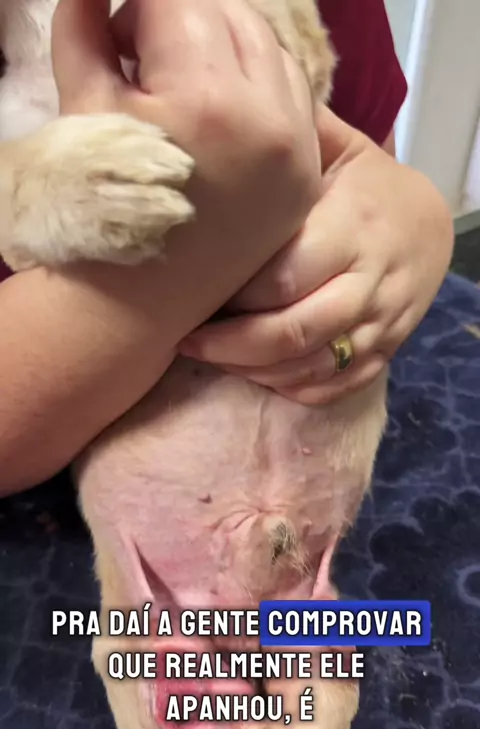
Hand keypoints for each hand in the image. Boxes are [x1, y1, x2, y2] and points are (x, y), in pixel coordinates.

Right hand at [52, 0, 321, 285]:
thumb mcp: (83, 112)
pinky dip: (259, 86)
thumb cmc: (99, 212)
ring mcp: (295, 151)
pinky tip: (222, 115)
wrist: (137, 304)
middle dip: (181, 23)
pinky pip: (294, 98)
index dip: (137, 13)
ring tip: (182, 88)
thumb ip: (85, 29)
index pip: (176, 0)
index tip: (118, 42)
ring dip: (224, 47)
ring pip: (269, 50)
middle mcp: (266, 118)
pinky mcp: (305, 176)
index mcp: (204, 97)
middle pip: (229, 14)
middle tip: (145, 63)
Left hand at [179, 108, 453, 404]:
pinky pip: (332, 388)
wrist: (429, 228)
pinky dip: (289, 388)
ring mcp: (379, 326)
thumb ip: (290, 142)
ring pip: (310, 367)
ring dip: (252, 371)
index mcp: (351, 227)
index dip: (233, 294)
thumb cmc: (367, 187)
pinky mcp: (381, 355)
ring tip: (209, 356)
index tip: (191, 289)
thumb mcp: (339, 151)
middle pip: (293, 331)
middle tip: (187, 338)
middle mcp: (369, 282)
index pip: (284, 276)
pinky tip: (255, 371)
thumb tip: (222, 121)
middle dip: (231, 344)